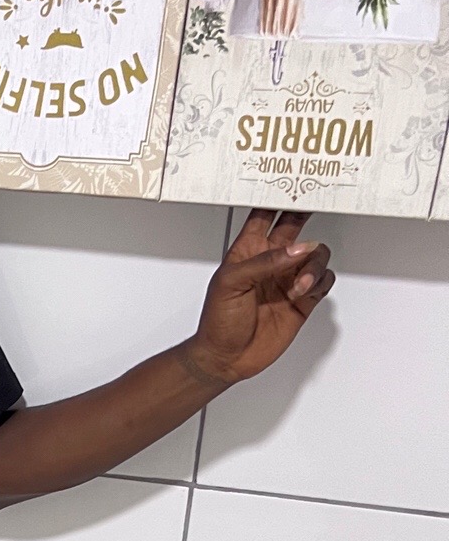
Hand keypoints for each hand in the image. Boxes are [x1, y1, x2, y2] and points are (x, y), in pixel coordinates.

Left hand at [185, 209, 334, 390]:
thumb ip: (265, 263)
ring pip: (316, 254)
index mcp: (248, 251)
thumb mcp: (231, 284)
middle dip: (306, 213)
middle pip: (296, 226)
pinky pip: (323, 279)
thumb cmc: (218, 321)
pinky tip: (303, 292)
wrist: (226, 358)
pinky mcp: (302, 299)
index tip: (291, 183)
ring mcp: (288, 279)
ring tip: (297, 286)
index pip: (265, 215)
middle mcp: (271, 261)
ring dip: (312, 265)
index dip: (277, 198)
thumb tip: (296, 250)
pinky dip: (319, 281)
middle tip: (318, 202)